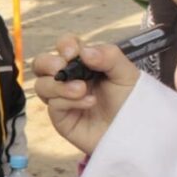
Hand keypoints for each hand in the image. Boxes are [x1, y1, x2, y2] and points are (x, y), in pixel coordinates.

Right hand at [32, 35, 140, 153]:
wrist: (135, 131)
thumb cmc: (131, 101)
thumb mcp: (126, 74)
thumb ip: (108, 56)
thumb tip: (84, 51)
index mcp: (83, 63)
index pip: (64, 46)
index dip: (64, 45)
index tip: (72, 52)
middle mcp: (68, 78)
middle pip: (41, 64)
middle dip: (48, 63)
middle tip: (61, 67)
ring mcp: (61, 98)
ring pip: (41, 85)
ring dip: (60, 85)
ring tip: (82, 90)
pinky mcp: (60, 117)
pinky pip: (53, 104)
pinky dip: (69, 101)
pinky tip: (89, 103)